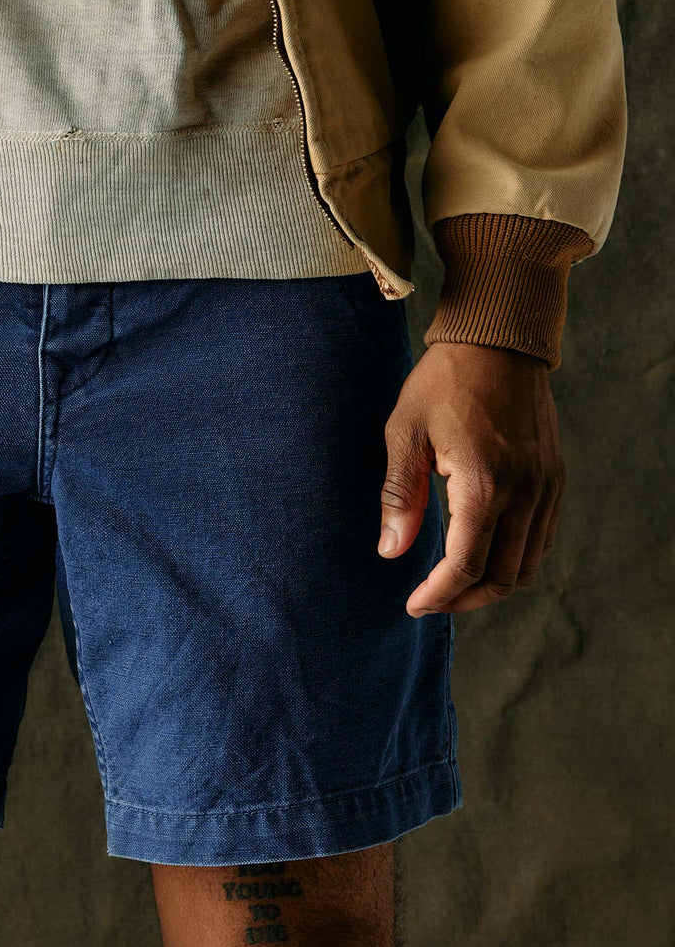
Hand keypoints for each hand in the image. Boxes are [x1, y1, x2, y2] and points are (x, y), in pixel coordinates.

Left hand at [378, 342, 565, 614]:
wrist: (499, 341)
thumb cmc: (443, 382)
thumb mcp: (405, 432)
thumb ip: (399, 496)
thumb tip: (390, 553)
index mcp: (483, 484)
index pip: (466, 565)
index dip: (439, 594)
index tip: (413, 605)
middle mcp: (525, 493)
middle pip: (503, 577)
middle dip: (464, 599)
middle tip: (430, 601)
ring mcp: (546, 487)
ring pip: (529, 564)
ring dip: (493, 584)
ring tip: (455, 585)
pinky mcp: (555, 478)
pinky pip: (542, 538)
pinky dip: (516, 559)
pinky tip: (485, 554)